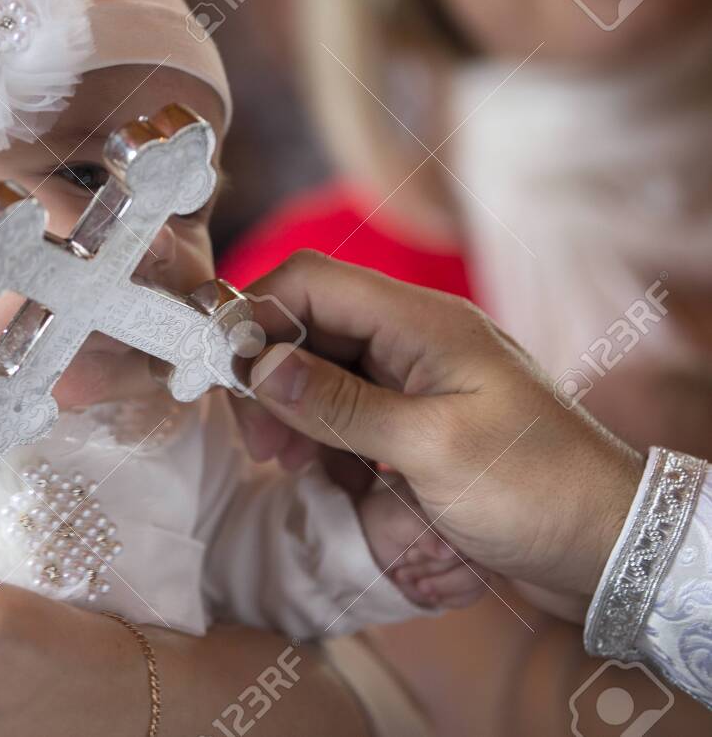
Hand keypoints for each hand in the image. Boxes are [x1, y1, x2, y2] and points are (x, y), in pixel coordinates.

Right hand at [231, 251, 645, 600]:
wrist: (608, 543)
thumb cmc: (535, 488)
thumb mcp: (431, 449)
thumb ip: (339, 405)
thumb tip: (259, 366)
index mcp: (421, 323)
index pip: (312, 283)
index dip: (256, 312)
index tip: (217, 365)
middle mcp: (414, 340)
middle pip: (311, 327)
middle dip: (269, 374)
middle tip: (256, 438)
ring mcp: (416, 380)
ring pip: (323, 373)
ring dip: (292, 413)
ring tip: (283, 463)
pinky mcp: (418, 420)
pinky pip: (348, 412)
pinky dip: (323, 438)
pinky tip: (322, 474)